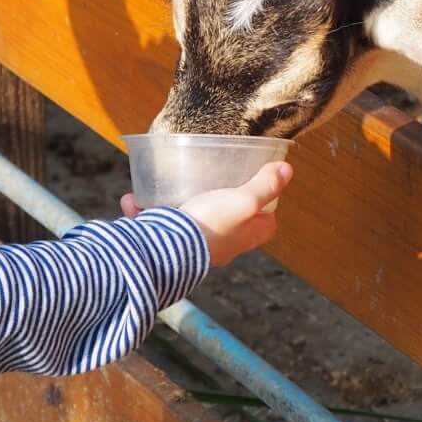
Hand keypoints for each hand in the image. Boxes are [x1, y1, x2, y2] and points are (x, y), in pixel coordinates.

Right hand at [120, 162, 292, 267]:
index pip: (265, 222)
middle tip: (216, 177)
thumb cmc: (210, 227)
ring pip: (187, 220)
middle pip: (228, 220)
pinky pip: (154, 224)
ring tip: (170, 183)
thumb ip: (264, 187)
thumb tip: (287, 170)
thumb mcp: (244, 202)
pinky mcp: (164, 243)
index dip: (267, 205)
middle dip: (221, 201)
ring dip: (177, 202)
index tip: (261, 183)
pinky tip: (134, 198)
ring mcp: (192, 244)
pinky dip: (144, 212)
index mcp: (244, 237)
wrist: (165, 251)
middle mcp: (220, 244)